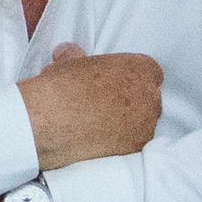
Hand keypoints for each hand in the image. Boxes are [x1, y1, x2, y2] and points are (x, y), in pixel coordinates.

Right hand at [18, 44, 163, 168]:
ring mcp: (146, 124)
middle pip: (148, 98)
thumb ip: (77, 55)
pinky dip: (120, 141)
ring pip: (142, 122)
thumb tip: (67, 53)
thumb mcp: (69, 60)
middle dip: (131, 100)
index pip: (148, 71)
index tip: (114, 84)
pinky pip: (133, 142)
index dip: (129, 77)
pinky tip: (100, 139)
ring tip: (100, 123)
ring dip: (127, 122)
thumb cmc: (61, 87)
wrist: (50, 122)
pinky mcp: (135, 148)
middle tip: (105, 104)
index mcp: (141, 68)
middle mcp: (150, 96)